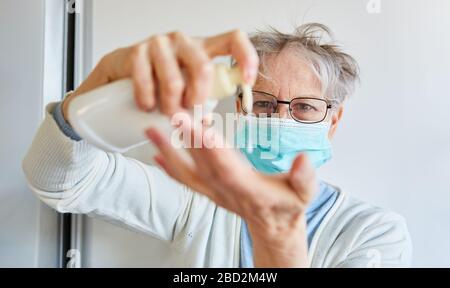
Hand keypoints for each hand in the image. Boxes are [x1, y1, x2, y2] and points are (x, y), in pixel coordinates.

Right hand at [62, 30, 258, 121]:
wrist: (116, 82)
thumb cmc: (157, 87)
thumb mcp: (185, 93)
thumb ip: (201, 102)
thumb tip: (210, 125)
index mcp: (201, 49)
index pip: (233, 40)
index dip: (246, 58)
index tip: (248, 82)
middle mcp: (183, 42)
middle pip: (203, 67)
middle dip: (197, 100)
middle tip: (187, 114)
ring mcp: (158, 44)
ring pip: (175, 79)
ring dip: (170, 105)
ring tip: (164, 113)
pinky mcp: (135, 51)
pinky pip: (146, 79)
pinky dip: (147, 100)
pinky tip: (146, 105)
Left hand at [146, 120, 316, 266]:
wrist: (274, 226)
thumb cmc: (288, 205)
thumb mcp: (305, 192)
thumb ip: (304, 177)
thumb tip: (302, 159)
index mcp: (249, 189)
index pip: (225, 165)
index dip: (210, 146)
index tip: (196, 125)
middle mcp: (226, 191)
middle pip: (201, 163)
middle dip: (185, 138)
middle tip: (170, 113)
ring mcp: (214, 193)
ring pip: (187, 171)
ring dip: (168, 151)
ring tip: (151, 131)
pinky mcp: (209, 192)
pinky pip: (186, 181)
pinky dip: (169, 168)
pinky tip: (157, 154)